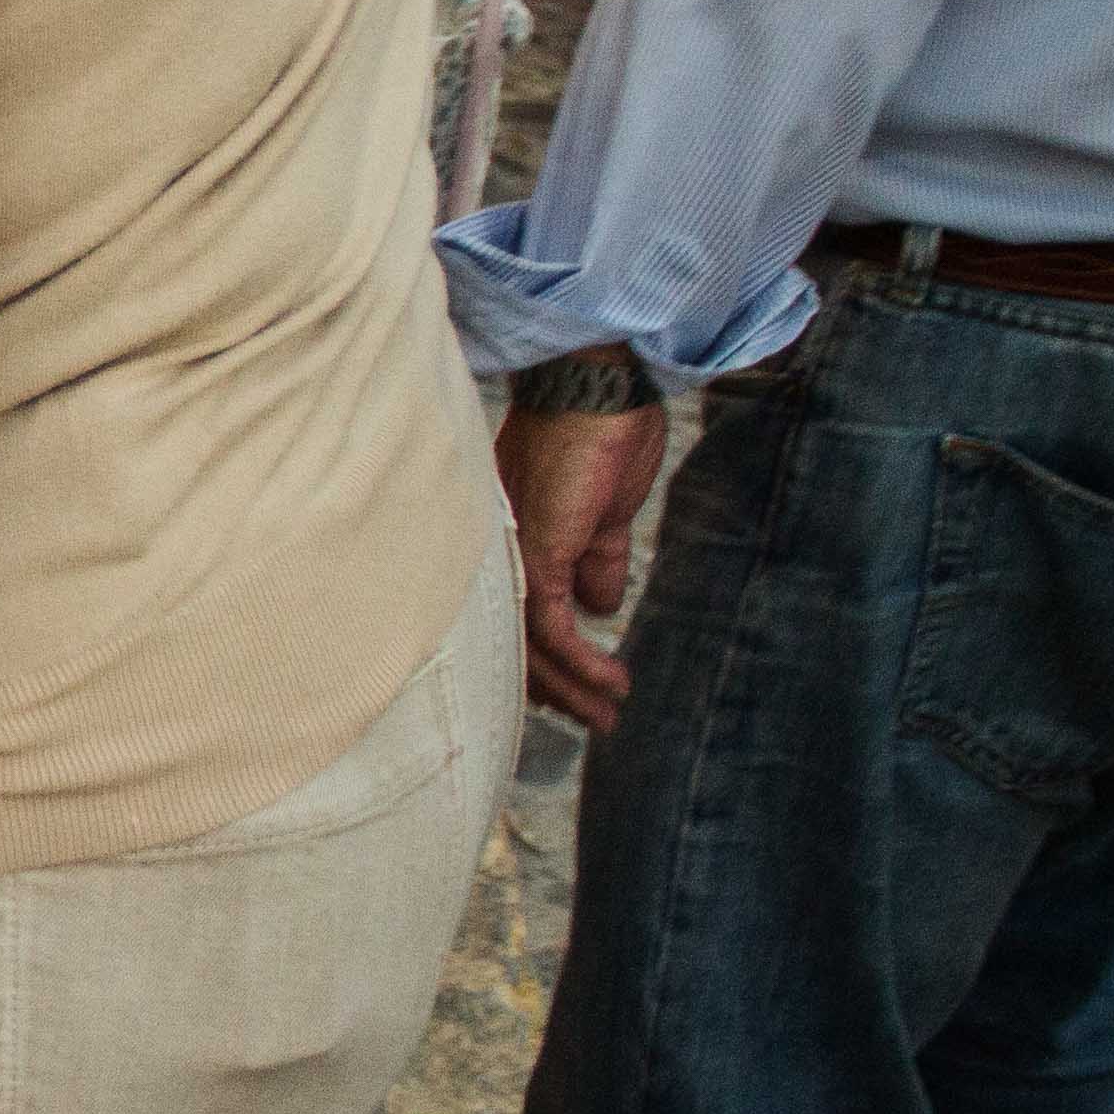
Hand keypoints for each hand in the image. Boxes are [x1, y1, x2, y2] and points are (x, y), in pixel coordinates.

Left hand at [495, 400, 669, 733]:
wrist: (602, 390)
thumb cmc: (603, 437)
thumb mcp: (605, 515)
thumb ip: (598, 560)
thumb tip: (604, 608)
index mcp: (515, 545)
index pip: (515, 621)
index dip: (545, 664)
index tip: (581, 694)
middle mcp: (502, 555)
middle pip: (515, 643)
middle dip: (558, 691)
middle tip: (597, 723)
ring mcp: (516, 555)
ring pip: (531, 646)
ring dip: (574, 688)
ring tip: (609, 716)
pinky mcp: (540, 553)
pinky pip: (553, 629)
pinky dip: (582, 663)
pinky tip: (611, 683)